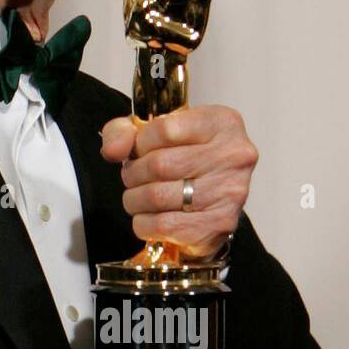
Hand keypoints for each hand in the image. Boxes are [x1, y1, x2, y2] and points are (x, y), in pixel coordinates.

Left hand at [99, 106, 258, 259]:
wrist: (210, 203)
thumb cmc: (183, 160)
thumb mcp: (153, 133)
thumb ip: (123, 132)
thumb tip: (114, 150)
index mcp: (222, 123)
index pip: (164, 129)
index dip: (140, 143)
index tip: (140, 151)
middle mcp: (234, 155)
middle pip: (159, 164)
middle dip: (133, 174)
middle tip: (133, 178)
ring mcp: (230, 191)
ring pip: (157, 196)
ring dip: (135, 200)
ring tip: (138, 198)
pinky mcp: (220, 224)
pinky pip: (163, 225)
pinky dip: (144, 223)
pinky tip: (150, 217)